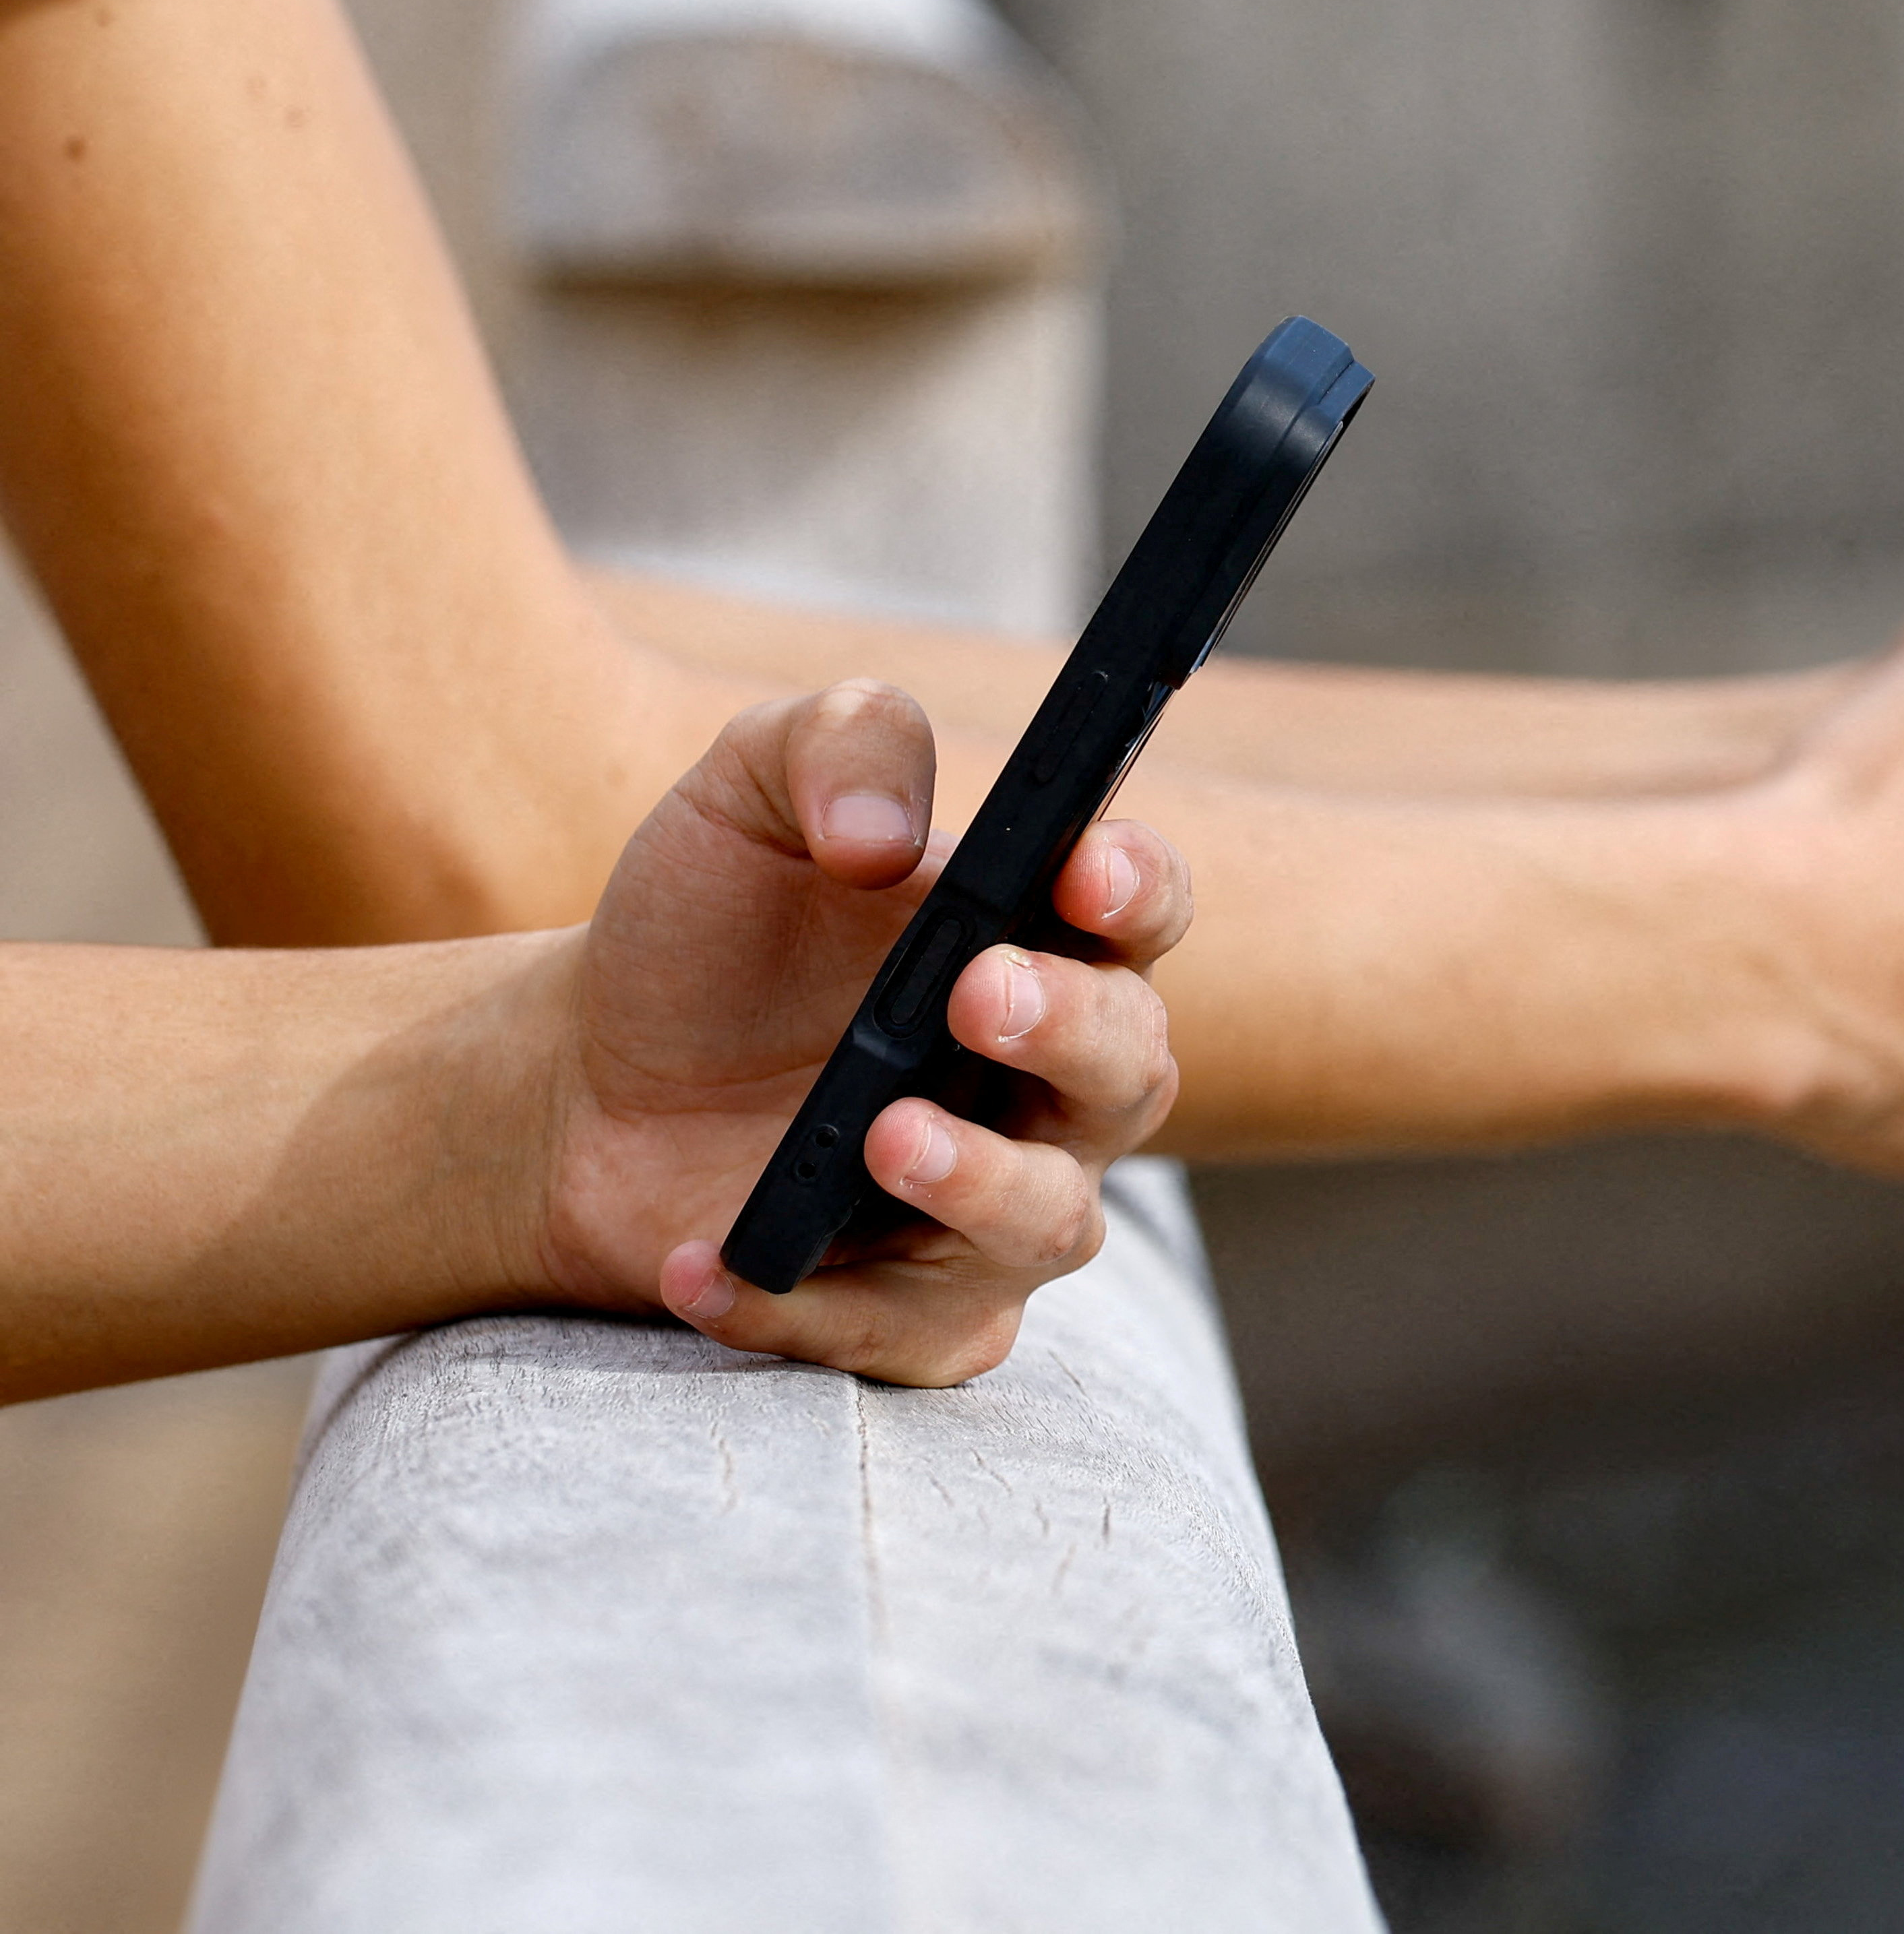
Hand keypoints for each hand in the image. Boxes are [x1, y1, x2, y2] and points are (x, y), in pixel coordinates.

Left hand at [526, 681, 1190, 1384]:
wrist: (581, 1086)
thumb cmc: (703, 935)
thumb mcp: (745, 796)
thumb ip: (836, 746)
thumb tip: (885, 834)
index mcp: (1041, 938)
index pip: (1144, 909)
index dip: (1137, 888)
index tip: (1084, 870)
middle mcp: (1049, 1081)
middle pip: (1133, 1067)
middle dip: (1067, 1029)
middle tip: (974, 992)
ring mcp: (994, 1206)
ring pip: (1055, 1220)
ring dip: (982, 1182)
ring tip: (881, 1136)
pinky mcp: (914, 1312)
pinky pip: (902, 1334)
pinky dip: (804, 1308)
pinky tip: (705, 1260)